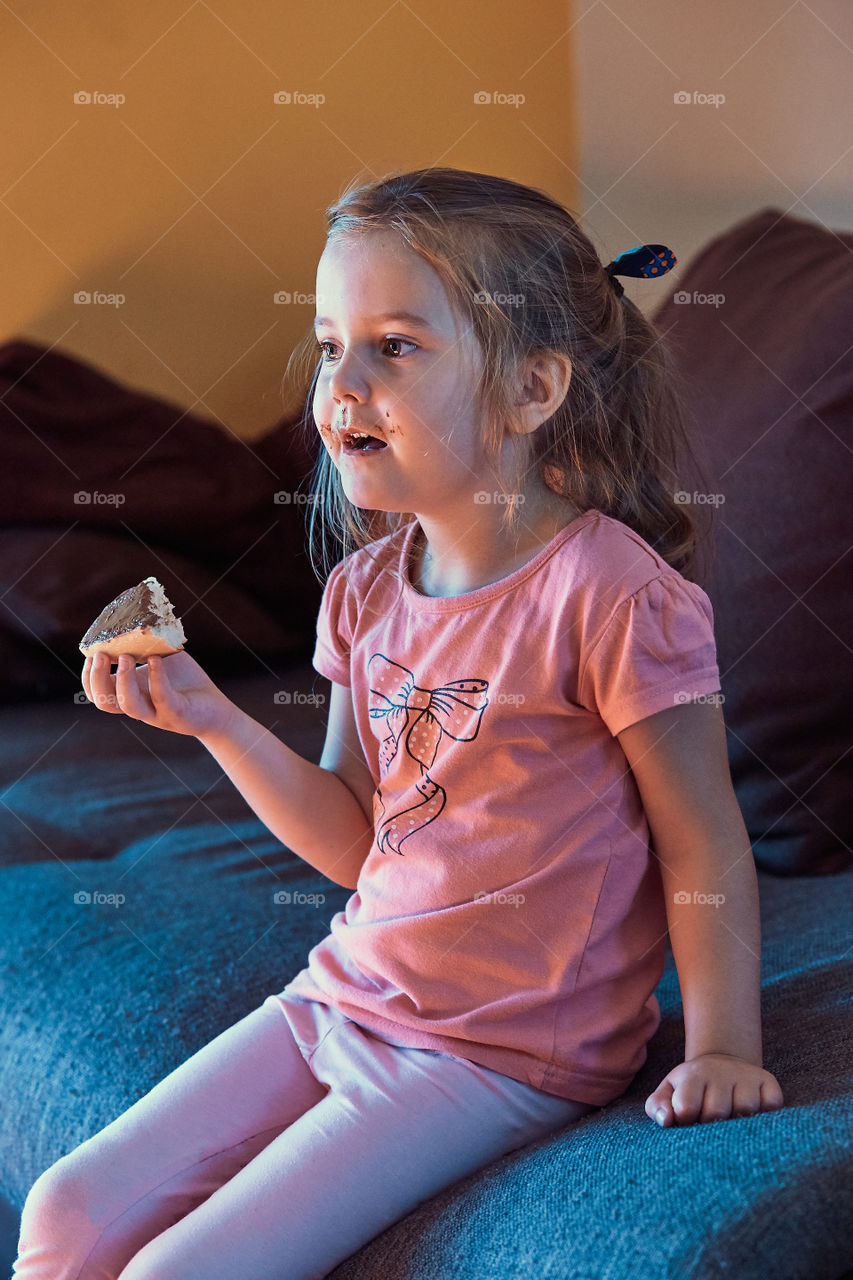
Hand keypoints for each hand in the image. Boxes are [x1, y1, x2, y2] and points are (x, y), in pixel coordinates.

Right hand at [82, 650, 237, 739]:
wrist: (215, 709)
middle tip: (100, 655)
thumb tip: (132, 619)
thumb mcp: (161, 659)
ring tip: (126, 656)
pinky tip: (155, 659)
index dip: (88, 677)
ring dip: (123, 680)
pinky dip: (157, 677)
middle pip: (104, 702)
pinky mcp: (176, 713)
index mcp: (130, 695)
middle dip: (97, 678)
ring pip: (128, 705)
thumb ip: (144, 646)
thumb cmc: (185, 682)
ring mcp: (156, 713)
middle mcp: (139, 707)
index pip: (97, 694)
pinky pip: (162, 696)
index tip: (91, 653)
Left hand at [645, 1052, 783, 1127]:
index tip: (688, 1119)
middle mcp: (720, 1072)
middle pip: (716, 1113)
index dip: (685, 1121)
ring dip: (738, 1124)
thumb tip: (667, 1120)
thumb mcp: (668, 1092)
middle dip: (710, 1125)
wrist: (722, 1064)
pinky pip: (772, 1106)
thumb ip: (657, 1106)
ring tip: (730, 1119)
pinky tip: (753, 1115)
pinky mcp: (768, 1083)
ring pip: (746, 1111)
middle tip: (710, 1121)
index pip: (685, 1107)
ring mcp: (746, 1077)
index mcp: (693, 1076)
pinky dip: (765, 1116)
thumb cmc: (691, 1088)